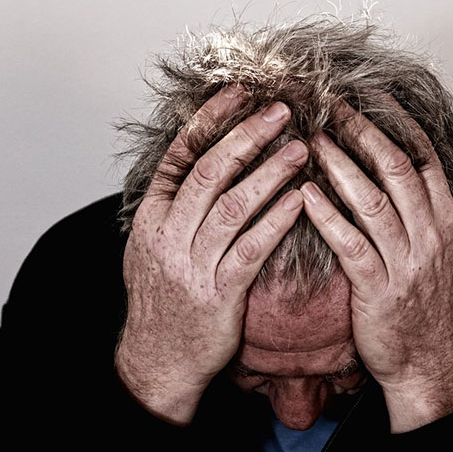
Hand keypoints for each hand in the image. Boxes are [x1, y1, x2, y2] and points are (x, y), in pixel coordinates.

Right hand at [115, 86, 307, 424]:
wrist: (159, 359)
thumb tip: (199, 160)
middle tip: (281, 111)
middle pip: (210, 172)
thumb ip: (173, 206)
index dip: (210, 119)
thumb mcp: (151, 247)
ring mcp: (192, 264)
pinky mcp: (220, 293)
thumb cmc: (163, 299)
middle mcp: (168, 235)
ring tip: (301, 149)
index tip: (239, 92)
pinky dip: (277, 221)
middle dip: (247, 136)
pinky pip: (252, 249)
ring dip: (270, 173)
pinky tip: (301, 199)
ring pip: (234, 206)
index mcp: (151, 217)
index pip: (180, 155)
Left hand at [301, 100, 452, 432]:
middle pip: (396, 169)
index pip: (424, 158)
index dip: (397, 122)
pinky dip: (327, 216)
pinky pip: (350, 244)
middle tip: (332, 105)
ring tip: (312, 139)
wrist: (427, 359)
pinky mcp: (378, 288)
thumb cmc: (423, 301)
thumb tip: (395, 167)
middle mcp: (429, 234)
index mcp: (444, 220)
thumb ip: (420, 209)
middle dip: (364, 132)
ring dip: (340, 165)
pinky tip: (304, 194)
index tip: (371, 95)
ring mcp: (406, 261)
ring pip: (372, 200)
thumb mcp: (436, 250)